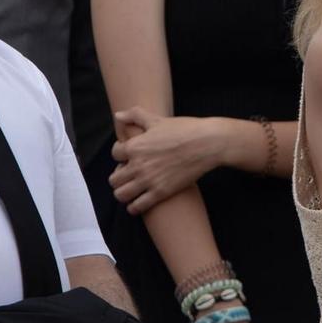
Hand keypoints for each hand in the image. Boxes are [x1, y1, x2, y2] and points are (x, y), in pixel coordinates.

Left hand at [109, 109, 230, 214]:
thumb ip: (135, 115)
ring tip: (131, 190)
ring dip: (123, 193)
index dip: (120, 154)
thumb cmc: (184, 129)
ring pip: (121, 195)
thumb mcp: (157, 119)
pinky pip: (137, 206)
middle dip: (119, 177)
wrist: (207, 144)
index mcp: (135, 146)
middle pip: (114, 179)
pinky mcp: (161, 193)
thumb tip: (118, 115)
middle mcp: (138, 165)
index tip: (129, 155)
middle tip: (129, 175)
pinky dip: (134, 207)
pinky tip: (138, 203)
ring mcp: (148, 181)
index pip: (114, 154)